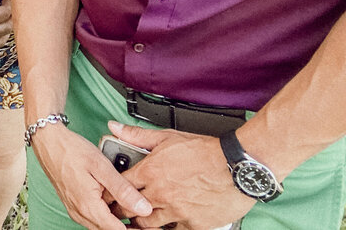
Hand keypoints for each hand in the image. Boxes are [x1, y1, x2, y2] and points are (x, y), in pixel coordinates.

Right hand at [31, 122, 151, 229]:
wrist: (48, 141)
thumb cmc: (71, 150)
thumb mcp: (101, 166)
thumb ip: (123, 190)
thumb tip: (144, 208)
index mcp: (88, 206)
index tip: (149, 225)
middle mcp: (80, 212)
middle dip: (127, 227)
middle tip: (144, 219)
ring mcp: (75, 209)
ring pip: (100, 225)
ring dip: (116, 222)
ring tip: (132, 210)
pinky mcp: (73, 204)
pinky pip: (92, 217)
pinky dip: (106, 215)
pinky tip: (114, 203)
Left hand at [112, 121, 253, 228]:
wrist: (236, 167)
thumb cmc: (204, 151)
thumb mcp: (167, 137)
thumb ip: (137, 135)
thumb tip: (115, 127)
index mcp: (150, 172)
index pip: (119, 186)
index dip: (112, 191)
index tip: (109, 194)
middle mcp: (160, 193)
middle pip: (130, 209)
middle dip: (122, 210)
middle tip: (121, 210)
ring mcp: (176, 211)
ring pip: (149, 224)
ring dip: (143, 221)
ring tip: (141, 217)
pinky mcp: (193, 223)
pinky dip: (168, 227)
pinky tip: (167, 222)